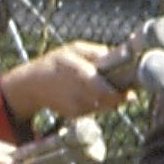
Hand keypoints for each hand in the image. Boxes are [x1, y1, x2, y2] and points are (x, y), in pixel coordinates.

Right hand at [1, 41, 122, 123]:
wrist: (32, 85)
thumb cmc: (55, 63)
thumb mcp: (74, 49)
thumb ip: (97, 52)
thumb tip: (121, 55)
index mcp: (79, 73)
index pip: (105, 90)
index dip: (121, 92)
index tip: (131, 88)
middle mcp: (78, 93)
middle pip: (109, 101)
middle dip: (120, 95)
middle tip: (128, 88)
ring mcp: (76, 106)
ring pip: (104, 106)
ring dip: (111, 99)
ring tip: (107, 87)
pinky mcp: (75, 115)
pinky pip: (95, 110)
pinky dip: (99, 103)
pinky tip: (92, 94)